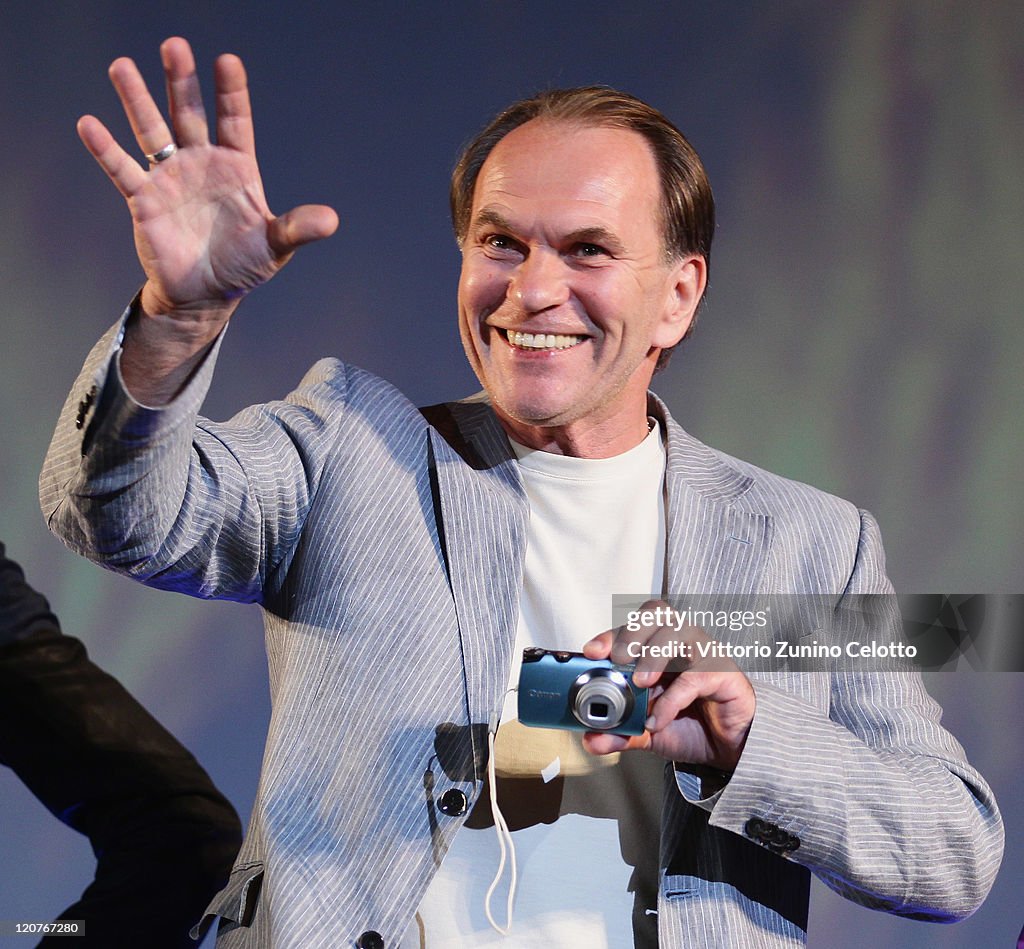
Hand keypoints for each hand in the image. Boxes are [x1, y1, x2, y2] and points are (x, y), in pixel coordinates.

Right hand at [78, 38, 337, 396]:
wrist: (205, 294)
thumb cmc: (243, 265)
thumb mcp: (275, 247)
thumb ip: (297, 228)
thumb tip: (332, 220)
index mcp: (236, 168)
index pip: (234, 121)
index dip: (231, 92)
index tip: (227, 61)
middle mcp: (201, 164)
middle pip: (190, 114)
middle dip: (182, 81)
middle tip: (174, 45)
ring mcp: (170, 178)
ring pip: (152, 131)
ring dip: (136, 100)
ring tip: (122, 66)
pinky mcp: (144, 199)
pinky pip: (122, 169)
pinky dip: (105, 149)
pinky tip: (89, 124)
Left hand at [581, 600, 755, 771]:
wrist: (730, 746)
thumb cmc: (691, 724)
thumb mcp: (648, 732)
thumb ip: (621, 732)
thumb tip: (591, 740)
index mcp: (656, 648)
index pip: (630, 626)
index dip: (609, 635)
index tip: (591, 652)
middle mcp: (678, 642)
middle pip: (654, 613)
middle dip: (630, 633)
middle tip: (618, 661)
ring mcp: (702, 652)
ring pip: (676, 630)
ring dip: (653, 654)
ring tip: (640, 682)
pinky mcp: (722, 671)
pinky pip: (696, 675)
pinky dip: (673, 698)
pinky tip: (660, 719)